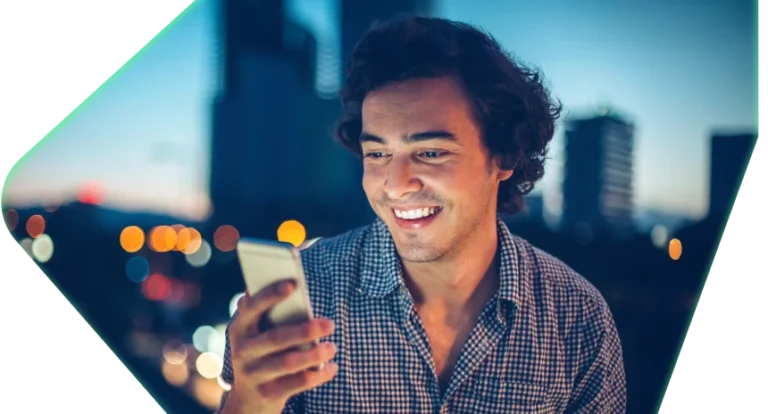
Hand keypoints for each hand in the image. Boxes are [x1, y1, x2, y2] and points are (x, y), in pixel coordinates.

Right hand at [223, 280, 337, 413]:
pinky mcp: (267, 394)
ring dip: (314, 354)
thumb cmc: (262, 353)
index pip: (252, 308)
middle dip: (305, 330)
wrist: (248, 399)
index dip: (271, 295)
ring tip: (332, 347)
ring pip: (287, 363)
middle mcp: (242, 351)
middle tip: (330, 323)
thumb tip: (290, 286)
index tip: (293, 283)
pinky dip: (318, 375)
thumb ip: (269, 313)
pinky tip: (332, 367)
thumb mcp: (258, 333)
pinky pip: (296, 384)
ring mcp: (253, 374)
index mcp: (240, 328)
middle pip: (275, 338)